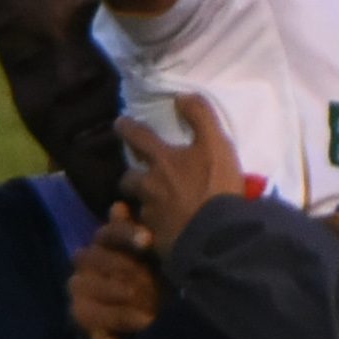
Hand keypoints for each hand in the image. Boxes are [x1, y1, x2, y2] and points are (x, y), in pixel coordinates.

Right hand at [72, 211, 169, 338]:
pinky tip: (138, 323)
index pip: (109, 231)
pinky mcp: (78, 314)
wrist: (151, 320)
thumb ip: (136, 233)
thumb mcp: (153, 258)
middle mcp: (84, 262)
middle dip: (127, 272)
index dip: (126, 233)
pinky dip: (115, 319)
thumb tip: (118, 206)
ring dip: (123, 298)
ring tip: (150, 310)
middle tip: (153, 285)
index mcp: (104, 243)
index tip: (147, 240)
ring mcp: (77, 288)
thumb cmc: (154, 281)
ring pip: (90, 287)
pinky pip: (89, 315)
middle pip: (96, 258)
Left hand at [117, 93, 245, 251]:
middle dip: (130, 176)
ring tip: (153, 209)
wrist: (217, 237)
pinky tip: (160, 235)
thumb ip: (200, 116)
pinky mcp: (153, 242)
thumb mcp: (217, 144)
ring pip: (136, 207)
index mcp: (163, 160)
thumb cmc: (217, 188)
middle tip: (136, 177)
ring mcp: (149, 216)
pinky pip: (144, 235)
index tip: (120, 123)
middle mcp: (149, 186)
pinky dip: (150, 233)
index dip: (127, 128)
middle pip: (128, 178)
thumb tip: (180, 97)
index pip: (138, 137)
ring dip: (141, 205)